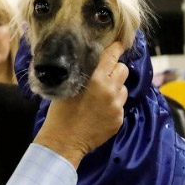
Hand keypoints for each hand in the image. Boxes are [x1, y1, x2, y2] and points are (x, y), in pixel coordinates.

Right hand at [36, 42, 129, 167]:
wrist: (64, 141)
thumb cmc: (61, 112)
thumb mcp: (69, 86)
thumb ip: (86, 74)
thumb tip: (95, 64)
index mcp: (97, 80)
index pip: (112, 56)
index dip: (116, 48)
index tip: (120, 44)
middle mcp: (110, 91)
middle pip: (124, 70)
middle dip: (116, 69)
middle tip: (106, 74)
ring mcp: (117, 107)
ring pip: (124, 88)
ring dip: (116, 88)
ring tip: (102, 96)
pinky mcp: (119, 120)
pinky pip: (121, 106)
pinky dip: (113, 105)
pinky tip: (101, 111)